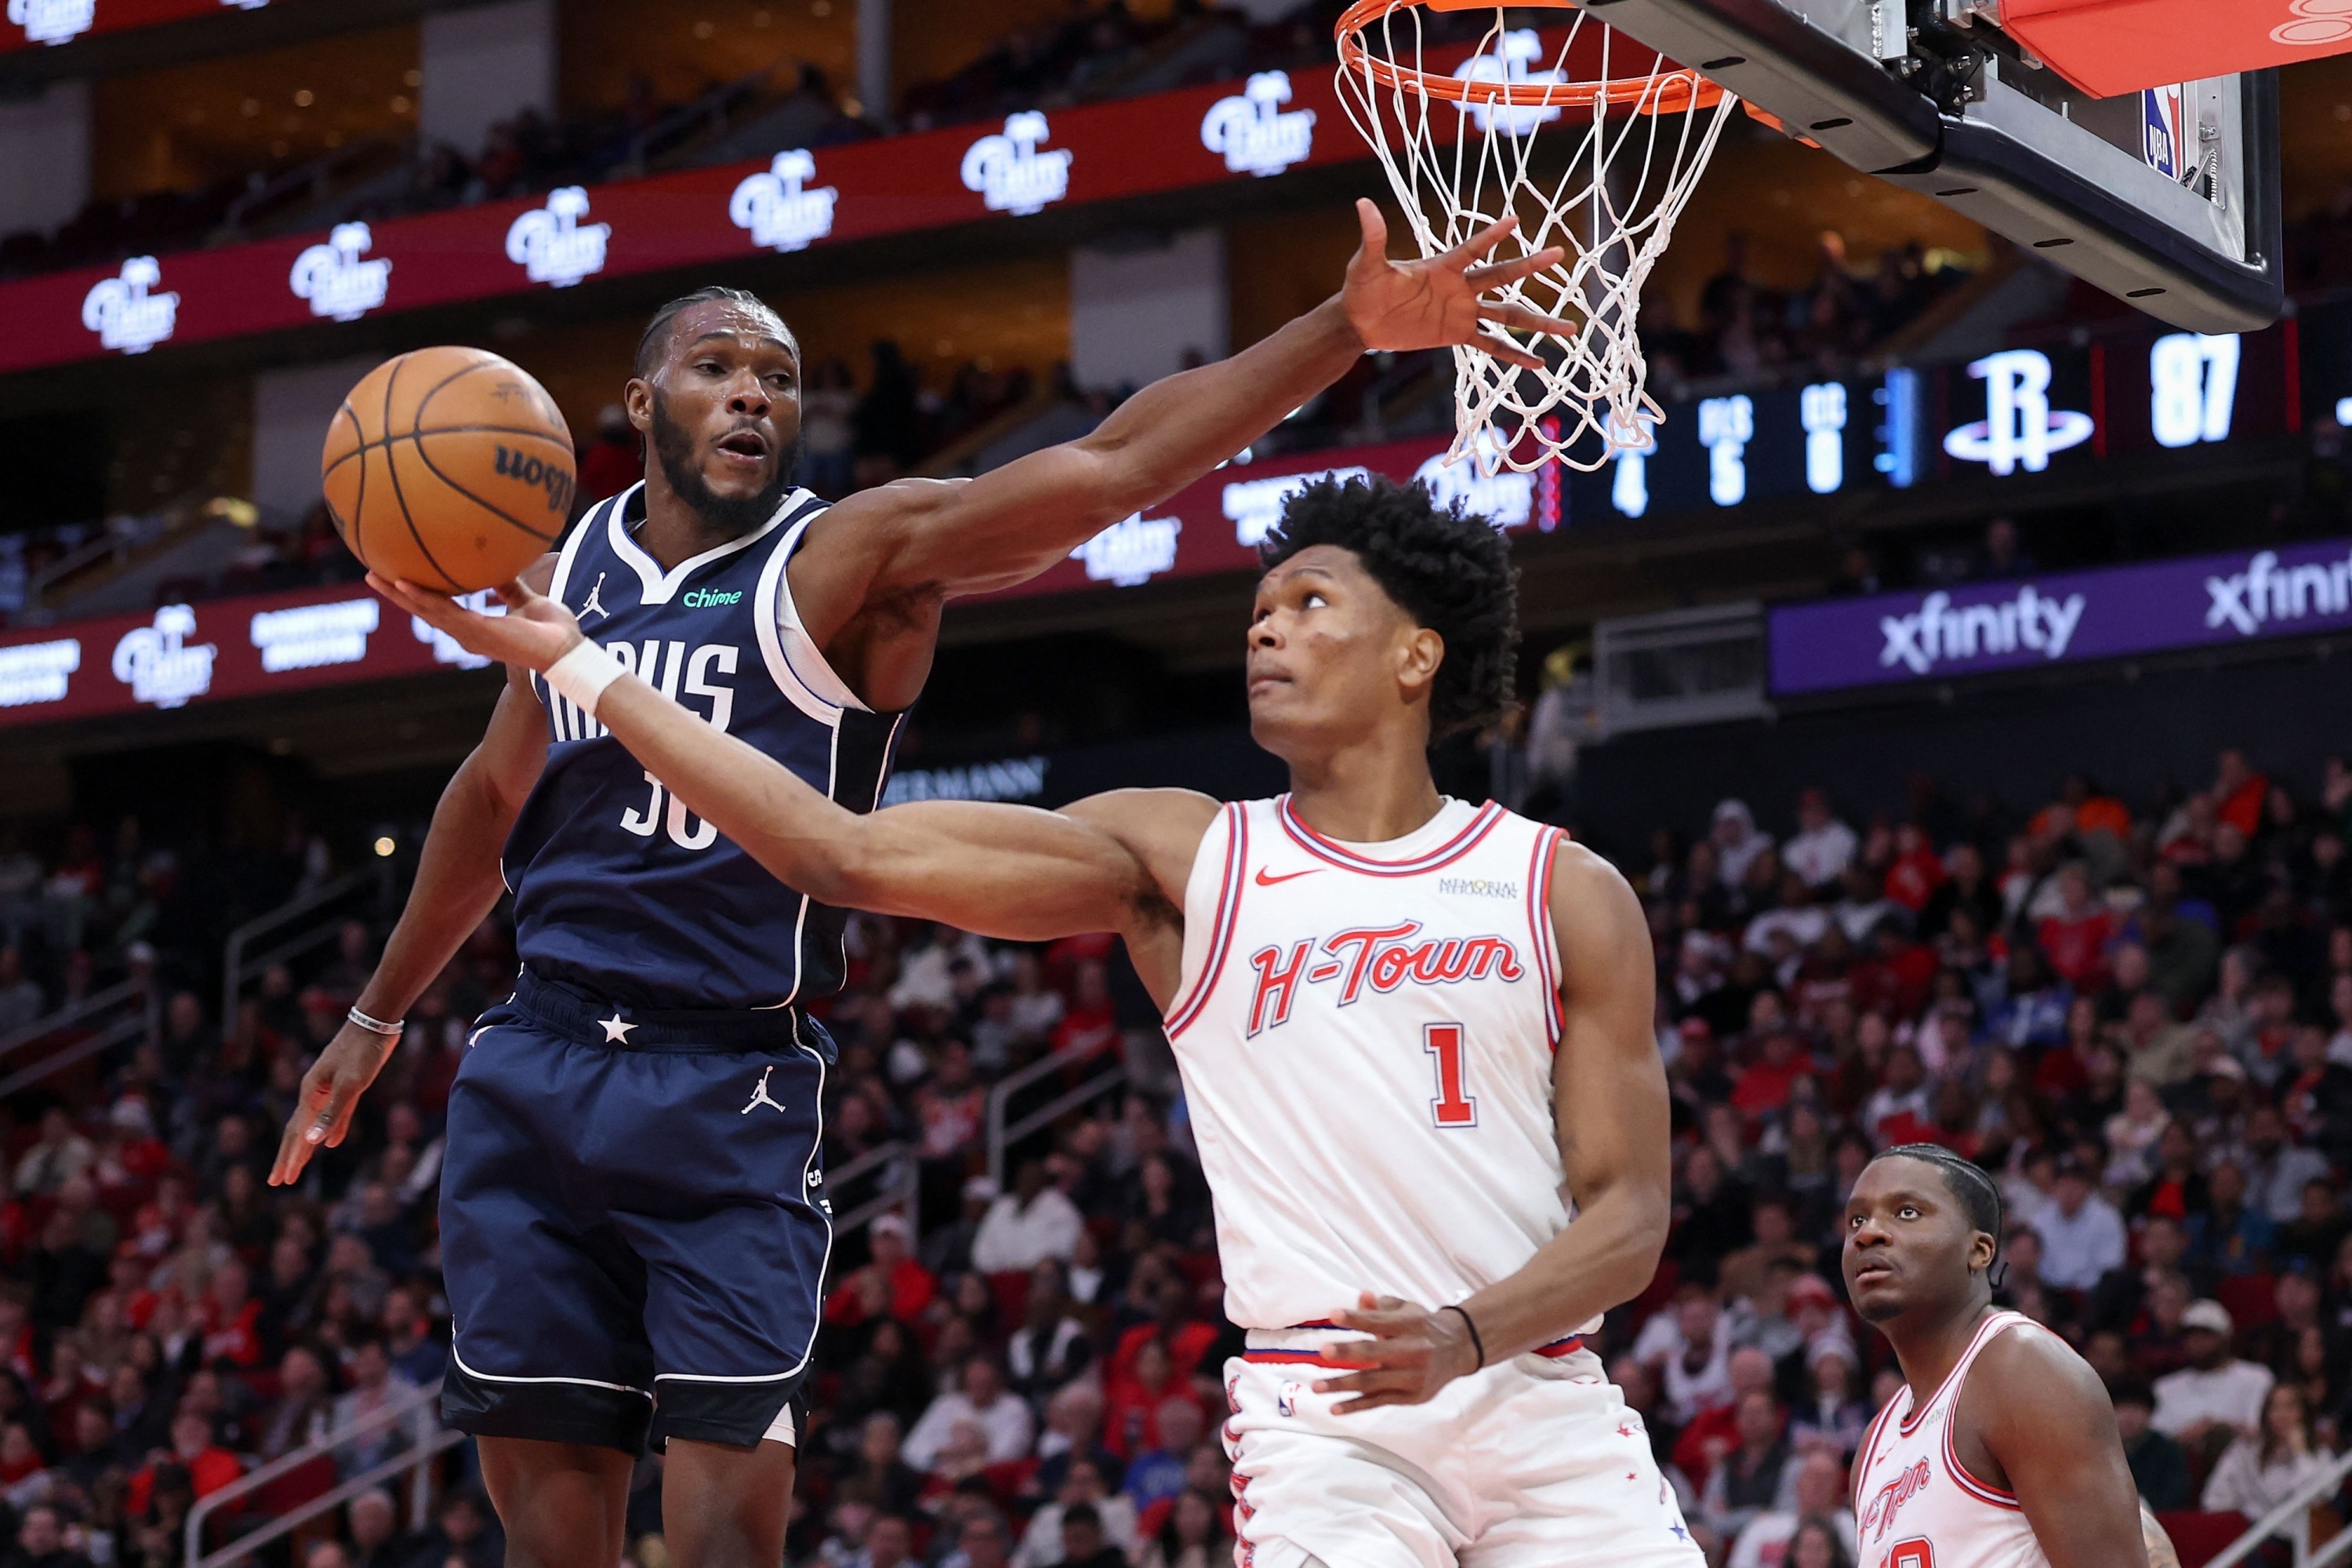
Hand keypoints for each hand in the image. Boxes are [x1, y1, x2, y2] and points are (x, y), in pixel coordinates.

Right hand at [268, 1019, 398, 1184]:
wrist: (375, 1023)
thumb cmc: (363, 1052)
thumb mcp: (351, 1083)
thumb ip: (333, 1113)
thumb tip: (313, 1142)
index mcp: (311, 1094)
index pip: (297, 1134)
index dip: (291, 1158)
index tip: (281, 1181)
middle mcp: (315, 1093)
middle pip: (297, 1131)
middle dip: (288, 1157)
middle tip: (277, 1181)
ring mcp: (329, 1089)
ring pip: (314, 1124)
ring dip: (306, 1146)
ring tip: (298, 1166)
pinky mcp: (347, 1085)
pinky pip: (335, 1115)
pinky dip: (331, 1130)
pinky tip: (331, 1143)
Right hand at [370, 573, 583, 673]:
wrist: (566, 649)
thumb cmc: (552, 630)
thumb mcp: (527, 600)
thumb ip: (510, 585)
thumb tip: (499, 563)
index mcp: (475, 627)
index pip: (438, 608)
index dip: (416, 594)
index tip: (397, 576)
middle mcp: (466, 633)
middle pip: (422, 610)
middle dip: (395, 593)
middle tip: (371, 574)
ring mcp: (468, 634)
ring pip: (424, 611)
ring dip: (398, 593)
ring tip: (374, 575)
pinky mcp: (476, 632)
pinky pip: (443, 611)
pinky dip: (422, 597)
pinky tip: (404, 582)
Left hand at [1313, 1291, 1481, 1412]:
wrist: (1458, 1349)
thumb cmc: (1422, 1325)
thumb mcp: (1406, 1309)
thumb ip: (1381, 1306)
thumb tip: (1360, 1297)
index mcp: (1412, 1325)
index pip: (1380, 1321)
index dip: (1356, 1318)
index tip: (1332, 1315)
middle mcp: (1414, 1351)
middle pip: (1375, 1353)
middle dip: (1348, 1352)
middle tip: (1323, 1351)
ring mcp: (1413, 1377)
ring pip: (1373, 1382)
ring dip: (1343, 1385)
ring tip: (1316, 1386)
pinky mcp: (1412, 1397)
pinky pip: (1379, 1401)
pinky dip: (1356, 1405)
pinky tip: (1335, 1407)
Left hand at [1339, 200, 1578, 371]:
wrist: (1361, 321)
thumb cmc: (1363, 287)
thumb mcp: (1367, 264)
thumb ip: (1373, 237)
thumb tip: (1363, 203)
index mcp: (1444, 266)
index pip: (1473, 248)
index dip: (1491, 235)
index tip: (1515, 220)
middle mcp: (1460, 287)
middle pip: (1502, 276)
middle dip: (1530, 266)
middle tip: (1560, 254)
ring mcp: (1463, 312)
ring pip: (1507, 315)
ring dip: (1537, 321)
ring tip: (1570, 329)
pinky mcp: (1458, 334)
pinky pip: (1492, 345)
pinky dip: (1514, 355)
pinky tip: (1538, 364)